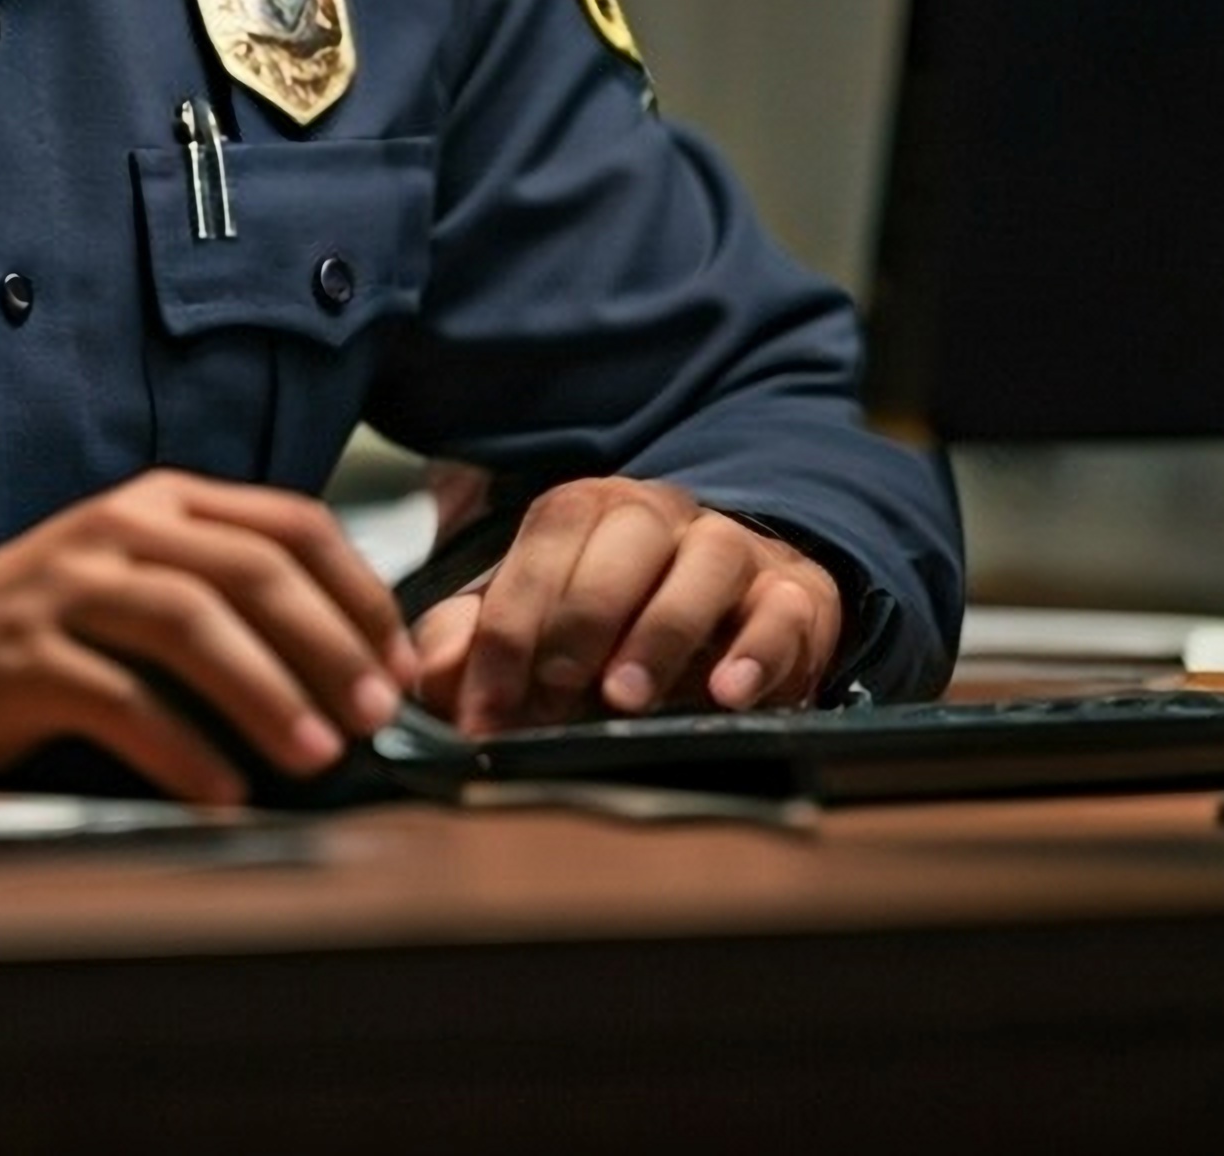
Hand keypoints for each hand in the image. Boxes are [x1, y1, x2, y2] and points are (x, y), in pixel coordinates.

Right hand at [0, 470, 418, 801]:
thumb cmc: (38, 636)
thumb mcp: (135, 588)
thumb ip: (225, 600)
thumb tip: (352, 670)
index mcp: (159, 503)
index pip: (291, 524)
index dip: (358, 593)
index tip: (398, 665)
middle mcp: (116, 528)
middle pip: (251, 570)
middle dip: (329, 645)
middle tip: (374, 715)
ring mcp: (64, 588)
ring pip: (190, 623)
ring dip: (268, 693)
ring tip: (318, 755)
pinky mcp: (20, 656)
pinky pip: (119, 698)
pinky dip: (182, 748)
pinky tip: (223, 790)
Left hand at [412, 477, 841, 730]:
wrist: (733, 617)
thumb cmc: (616, 628)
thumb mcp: (540, 630)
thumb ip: (476, 644)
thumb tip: (426, 672)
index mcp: (590, 511)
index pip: (543, 547)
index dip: (508, 629)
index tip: (486, 711)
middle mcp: (663, 515)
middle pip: (623, 537)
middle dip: (579, 620)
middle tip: (554, 695)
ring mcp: (735, 550)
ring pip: (706, 560)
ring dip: (661, 631)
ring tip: (626, 698)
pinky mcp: (797, 596)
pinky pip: (786, 609)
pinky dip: (757, 652)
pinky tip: (726, 696)